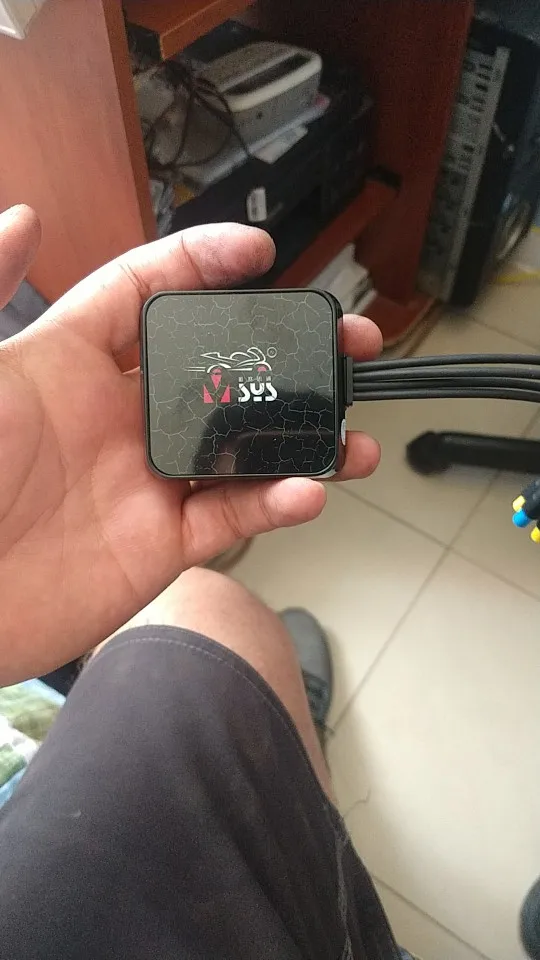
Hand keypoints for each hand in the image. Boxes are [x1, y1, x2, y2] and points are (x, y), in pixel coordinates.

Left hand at [0, 206, 381, 682]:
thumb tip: (25, 216)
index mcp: (68, 364)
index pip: (148, 296)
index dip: (204, 266)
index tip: (259, 252)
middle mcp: (116, 419)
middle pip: (219, 369)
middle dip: (286, 351)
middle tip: (341, 342)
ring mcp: (143, 482)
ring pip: (242, 447)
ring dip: (302, 434)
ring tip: (352, 431)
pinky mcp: (157, 545)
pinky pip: (231, 518)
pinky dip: (275, 503)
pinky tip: (308, 489)